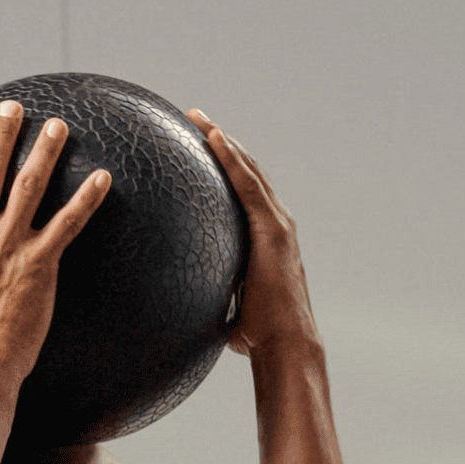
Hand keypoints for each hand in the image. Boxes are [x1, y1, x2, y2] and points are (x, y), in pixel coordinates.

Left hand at [188, 113, 317, 358]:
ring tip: (198, 119)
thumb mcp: (226, 304)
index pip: (244, 192)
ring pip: (248, 170)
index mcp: (266, 237)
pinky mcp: (272, 229)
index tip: (201, 146)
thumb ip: (210, 293)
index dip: (225, 166)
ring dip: (223, 141)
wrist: (284, 344)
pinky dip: (231, 159)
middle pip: (247, 172)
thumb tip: (179, 303)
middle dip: (222, 143)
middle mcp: (276, 223)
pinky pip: (247, 185)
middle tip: (194, 120)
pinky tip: (213, 138)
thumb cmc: (257, 334)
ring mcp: (277, 223)